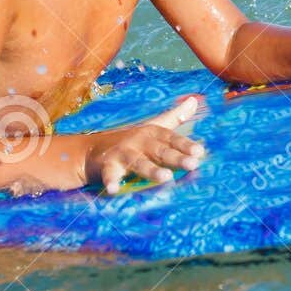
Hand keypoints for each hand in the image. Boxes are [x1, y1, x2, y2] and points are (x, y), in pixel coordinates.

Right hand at [85, 94, 207, 193]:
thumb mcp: (152, 127)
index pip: (171, 138)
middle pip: (159, 150)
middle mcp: (138, 141)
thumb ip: (174, 117)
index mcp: (151, 133)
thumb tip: (194, 100)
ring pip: (138, 162)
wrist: (90, 149)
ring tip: (166, 177)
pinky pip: (109, 174)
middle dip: (175, 157)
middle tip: (192, 164)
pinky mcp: (107, 165)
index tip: (200, 152)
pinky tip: (114, 190)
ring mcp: (122, 153)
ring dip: (151, 170)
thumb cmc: (130, 141)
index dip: (185, 144)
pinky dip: (111, 181)